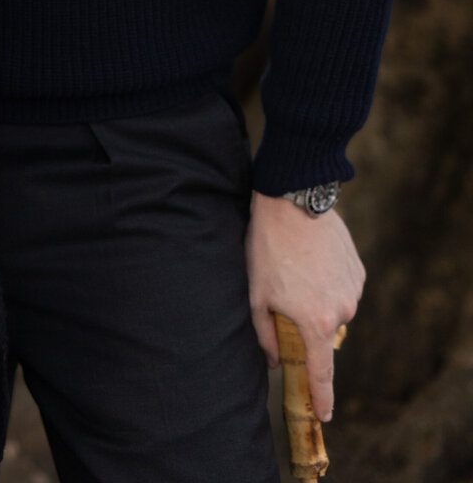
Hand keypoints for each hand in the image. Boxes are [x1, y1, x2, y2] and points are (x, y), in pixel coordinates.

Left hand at [246, 192, 363, 421]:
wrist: (294, 201)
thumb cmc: (269, 248)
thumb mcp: (257, 293)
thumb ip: (265, 334)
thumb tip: (274, 361)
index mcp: (316, 322)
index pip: (322, 372)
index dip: (322, 397)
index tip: (325, 414)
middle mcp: (342, 311)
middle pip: (324, 333)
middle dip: (307, 323)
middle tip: (286, 293)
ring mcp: (353, 289)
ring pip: (335, 309)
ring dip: (318, 300)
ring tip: (297, 270)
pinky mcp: (358, 270)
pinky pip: (343, 287)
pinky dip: (328, 282)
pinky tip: (311, 259)